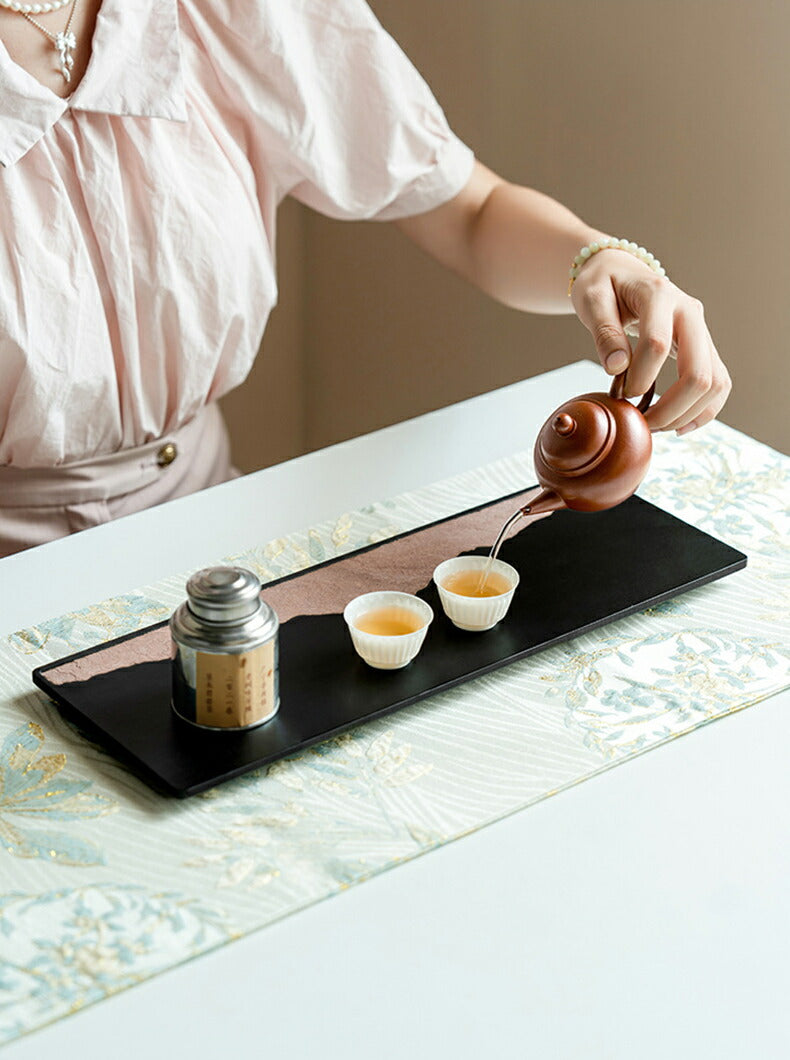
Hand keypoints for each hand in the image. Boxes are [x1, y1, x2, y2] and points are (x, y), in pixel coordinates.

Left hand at [570, 249, 730, 433]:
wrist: (622, 271)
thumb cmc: (603, 285)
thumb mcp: (591, 299)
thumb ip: (604, 332)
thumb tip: (617, 368)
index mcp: (660, 296)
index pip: (657, 345)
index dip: (639, 377)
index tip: (620, 394)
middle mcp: (690, 312)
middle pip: (699, 371)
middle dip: (671, 407)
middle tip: (642, 423)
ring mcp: (702, 331)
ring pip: (715, 382)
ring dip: (688, 413)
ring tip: (657, 426)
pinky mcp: (704, 347)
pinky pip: (718, 382)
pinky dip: (704, 409)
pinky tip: (679, 425)